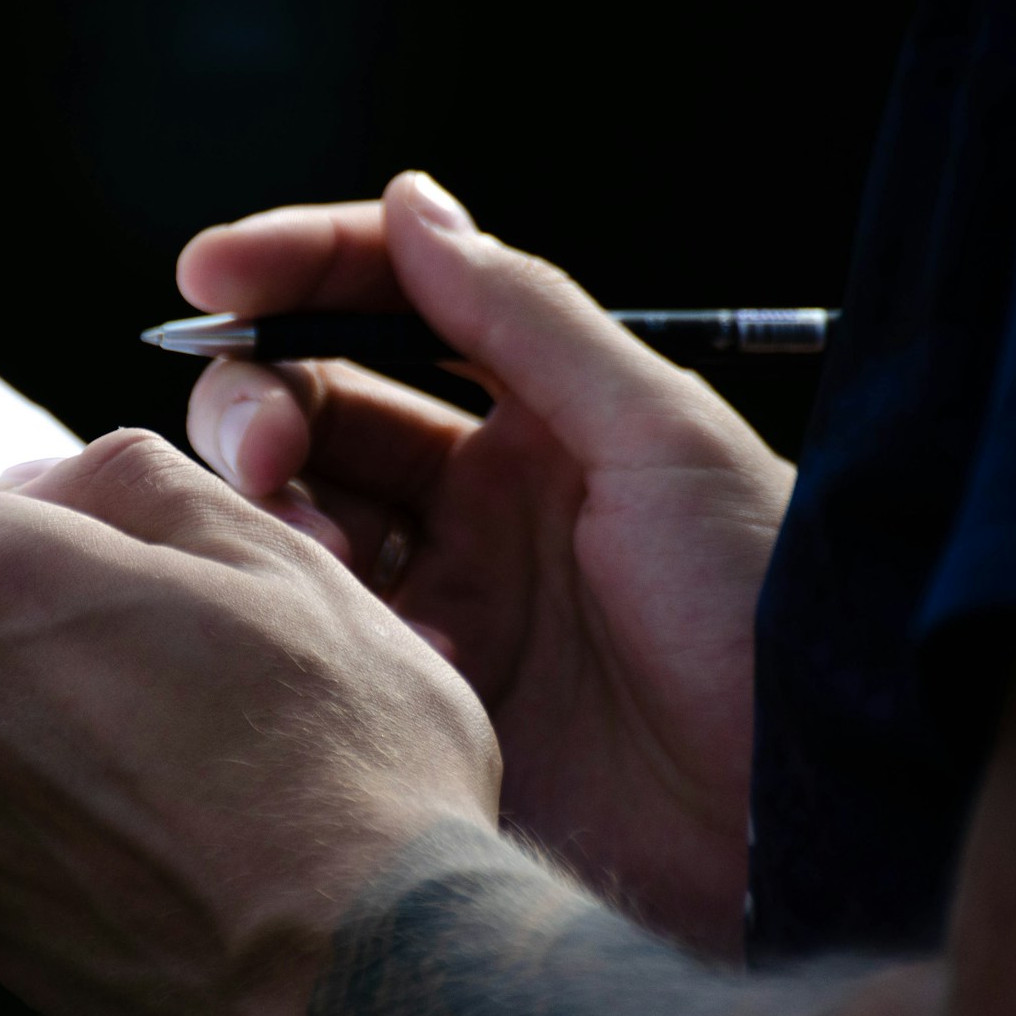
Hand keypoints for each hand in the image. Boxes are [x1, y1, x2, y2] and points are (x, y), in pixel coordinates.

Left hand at [0, 429, 500, 1015]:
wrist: (360, 968)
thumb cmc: (341, 762)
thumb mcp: (278, 559)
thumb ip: (139, 480)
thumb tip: (56, 479)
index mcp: (3, 581)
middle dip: (47, 620)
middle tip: (181, 656)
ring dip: (63, 726)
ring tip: (196, 766)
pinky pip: (4, 826)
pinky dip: (68, 821)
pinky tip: (172, 839)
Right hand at [180, 173, 794, 955]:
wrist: (802, 812)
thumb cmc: (761, 608)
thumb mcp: (658, 438)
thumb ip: (523, 318)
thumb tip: (411, 203)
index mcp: (539, 414)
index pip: (389, 306)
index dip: (296, 272)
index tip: (213, 270)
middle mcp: (479, 495)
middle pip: (314, 406)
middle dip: (257, 407)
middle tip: (260, 459)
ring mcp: (445, 595)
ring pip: (297, 514)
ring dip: (273, 515)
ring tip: (315, 560)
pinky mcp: (422, 695)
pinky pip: (321, 630)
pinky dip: (321, 623)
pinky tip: (403, 660)